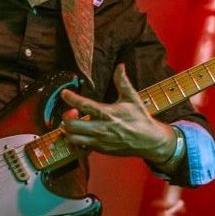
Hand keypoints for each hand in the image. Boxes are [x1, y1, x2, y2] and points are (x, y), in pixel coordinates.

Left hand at [59, 64, 176, 163]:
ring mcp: (100, 141)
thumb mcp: (132, 98)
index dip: (71, 98)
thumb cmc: (140, 118)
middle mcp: (101, 129)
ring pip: (72, 138)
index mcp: (108, 113)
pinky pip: (80, 147)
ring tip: (74, 122)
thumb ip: (122, 81)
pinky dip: (75, 140)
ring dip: (68, 130)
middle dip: (66, 116)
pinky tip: (80, 133)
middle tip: (72, 111)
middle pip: (72, 125)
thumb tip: (120, 66)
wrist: (150, 141)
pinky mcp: (100, 150)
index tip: (64, 92)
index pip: (84, 105)